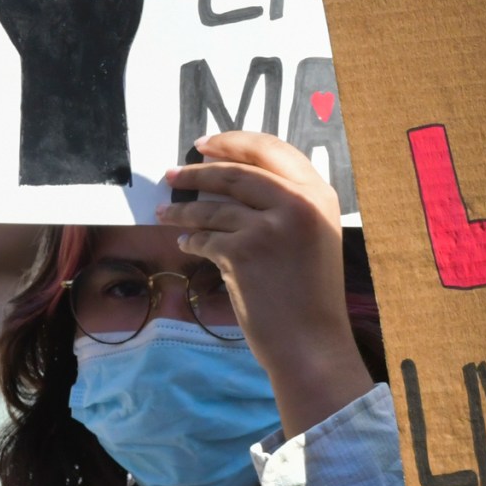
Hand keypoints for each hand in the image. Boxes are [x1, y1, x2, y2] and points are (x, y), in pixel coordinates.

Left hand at [160, 131, 368, 437]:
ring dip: (183, 209)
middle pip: (236, 171)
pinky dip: (191, 240)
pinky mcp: (244, 252)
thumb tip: (232, 181)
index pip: (272, 149)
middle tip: (173, 173)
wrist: (311, 343)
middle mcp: (298, 204)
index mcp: (319, 195)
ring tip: (166, 213)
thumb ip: (287, 205)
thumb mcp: (313, 238)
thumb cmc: (310, 296)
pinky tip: (185, 244)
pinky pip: (205, 238)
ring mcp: (270, 227)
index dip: (233, 143)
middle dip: (198, 171)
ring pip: (213, 207)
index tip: (206, 146)